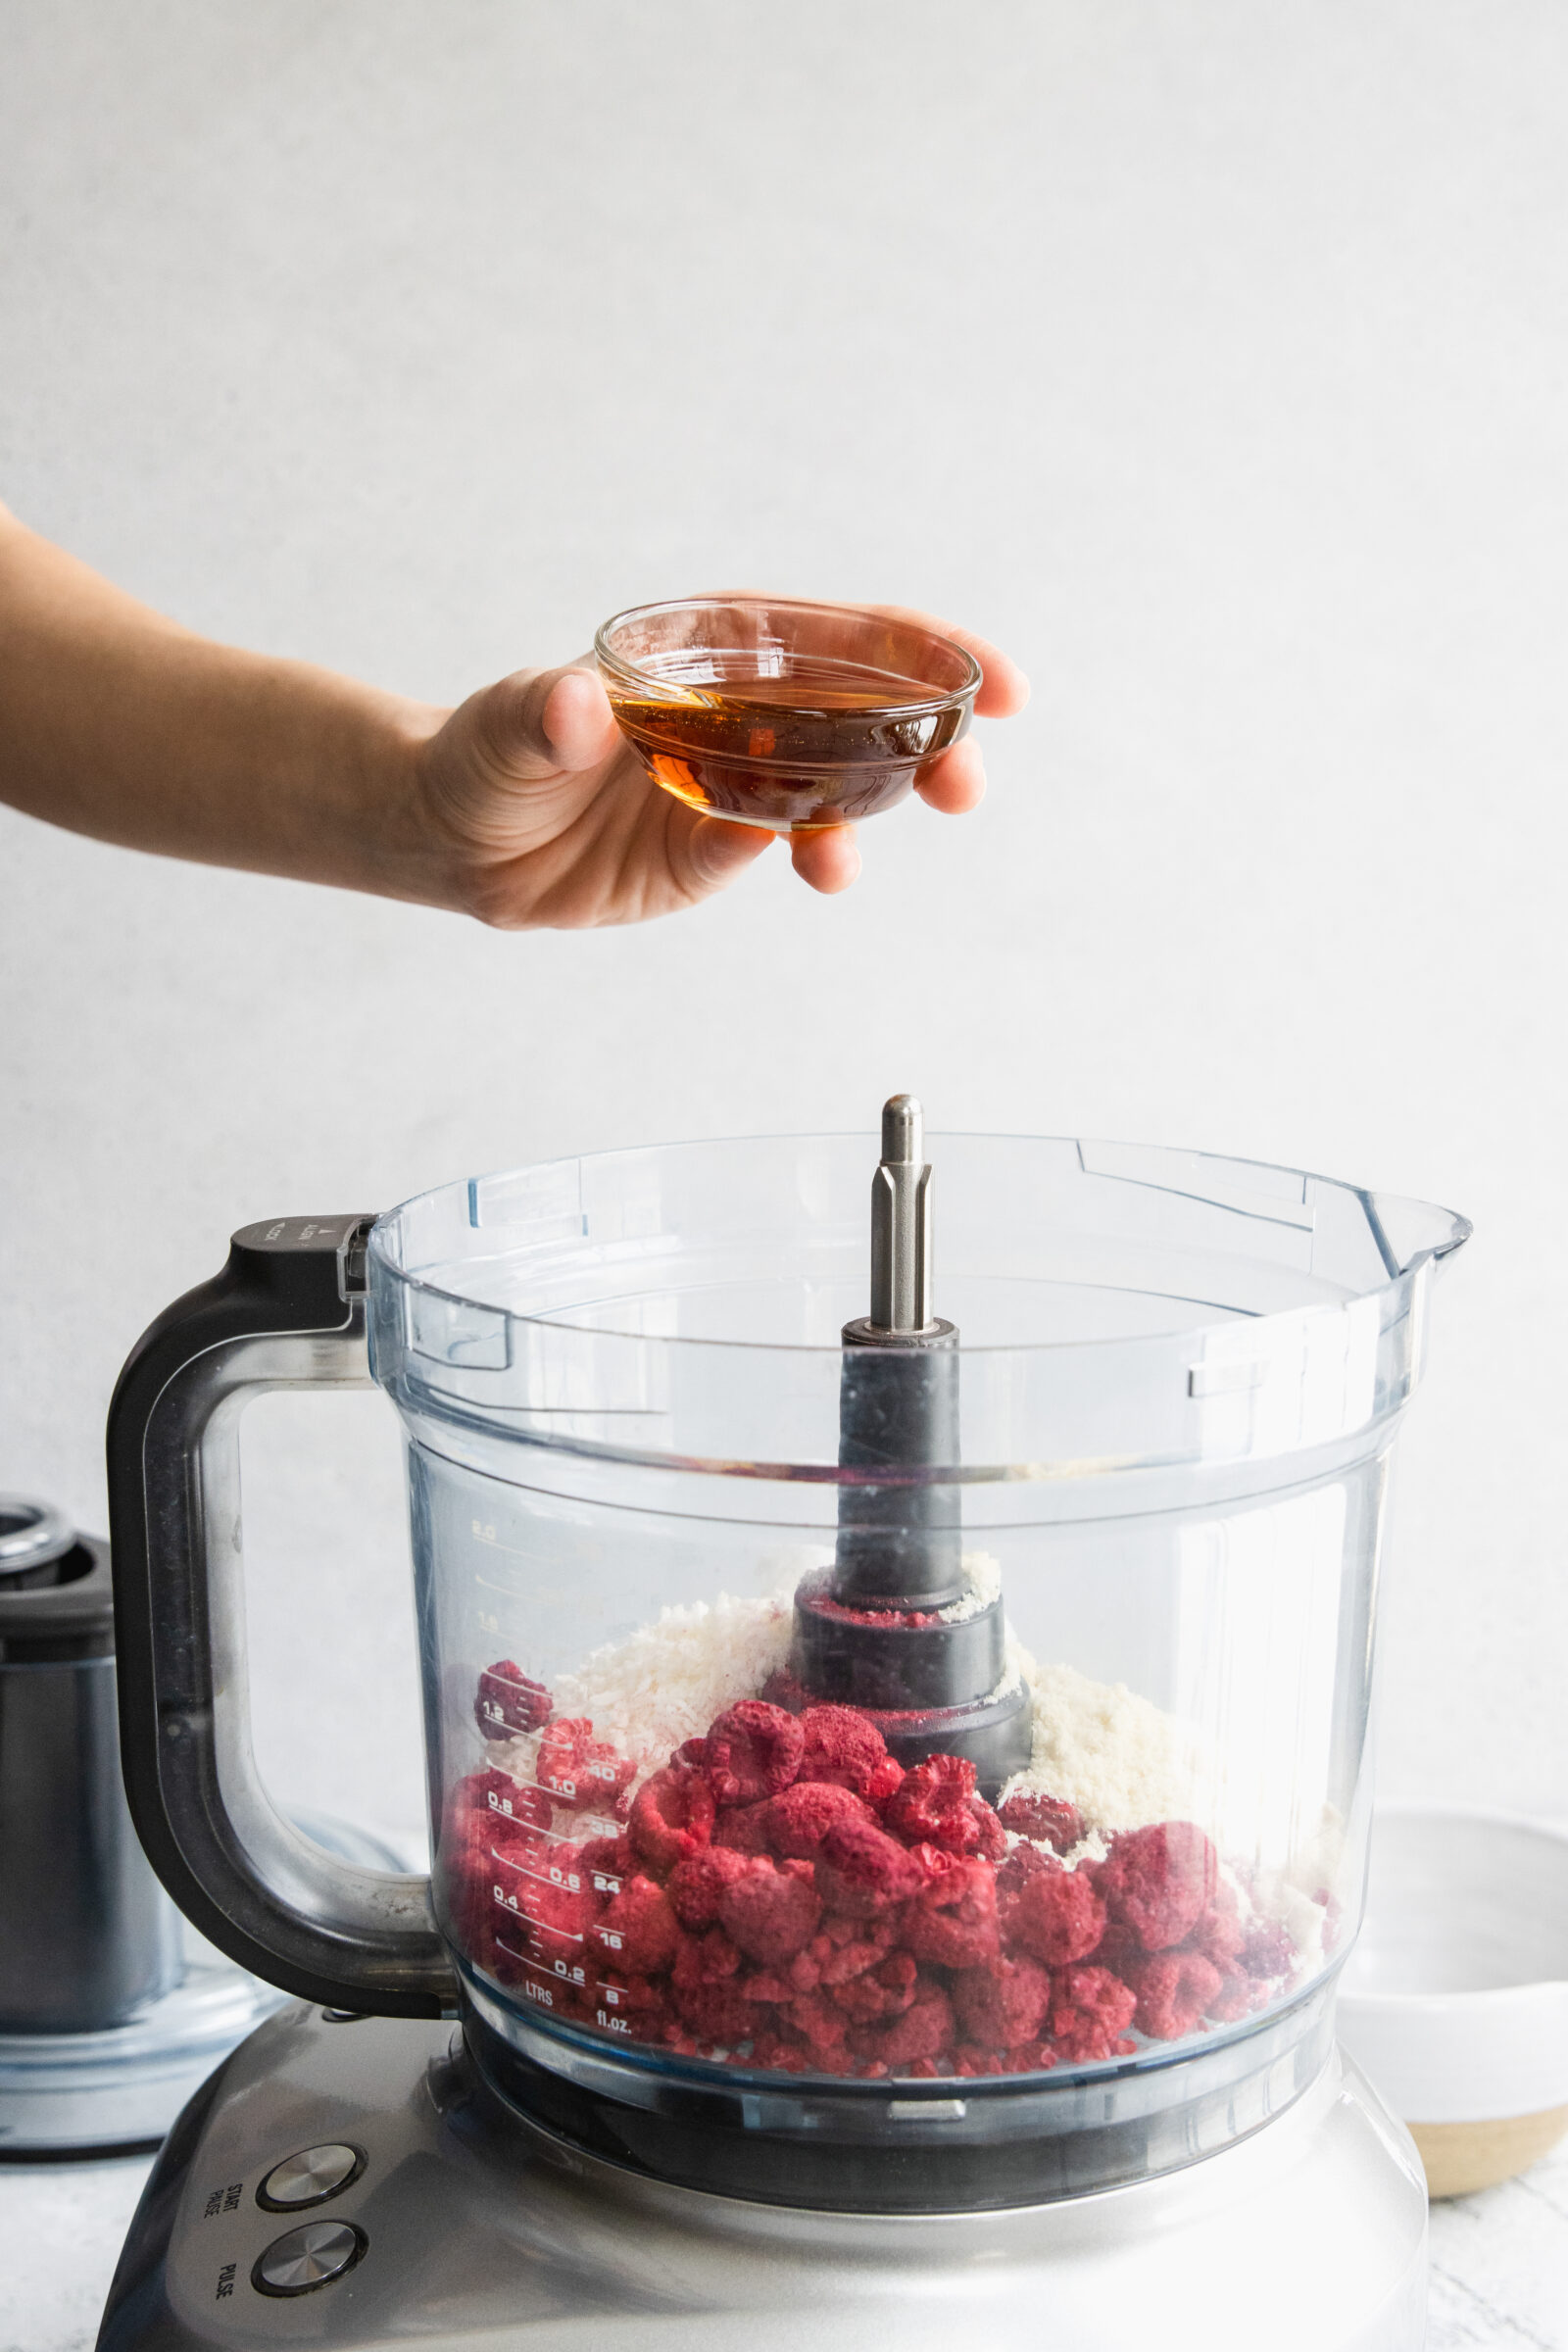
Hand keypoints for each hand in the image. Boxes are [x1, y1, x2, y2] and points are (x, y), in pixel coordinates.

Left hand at [410, 607, 1028, 928]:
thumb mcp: (503, 730)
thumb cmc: (479, 757)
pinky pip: (786, 843)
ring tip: (899, 832)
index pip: (833, 635)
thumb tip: (572, 704)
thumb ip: (540, 716)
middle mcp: (740, 708)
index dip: (919, 649)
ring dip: (886, 804)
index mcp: (710, 649)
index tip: (985, 680)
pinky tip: (819, 867)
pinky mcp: (719, 847)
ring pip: (841, 781)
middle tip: (968, 780)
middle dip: (930, 736)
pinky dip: (816, 854)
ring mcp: (738, 780)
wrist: (454, 841)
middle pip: (863, 708)